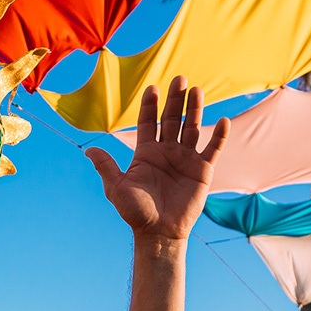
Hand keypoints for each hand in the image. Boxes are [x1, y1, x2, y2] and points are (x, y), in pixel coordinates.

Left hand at [84, 75, 229, 242]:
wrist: (159, 232)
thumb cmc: (136, 213)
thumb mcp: (116, 188)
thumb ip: (106, 166)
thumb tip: (88, 149)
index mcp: (145, 153)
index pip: (149, 122)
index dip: (150, 105)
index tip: (153, 88)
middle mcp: (166, 152)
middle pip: (172, 119)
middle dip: (176, 99)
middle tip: (180, 78)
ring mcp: (185, 159)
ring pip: (192, 128)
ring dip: (195, 110)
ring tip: (197, 90)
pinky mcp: (202, 170)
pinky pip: (213, 149)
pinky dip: (219, 135)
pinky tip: (221, 120)